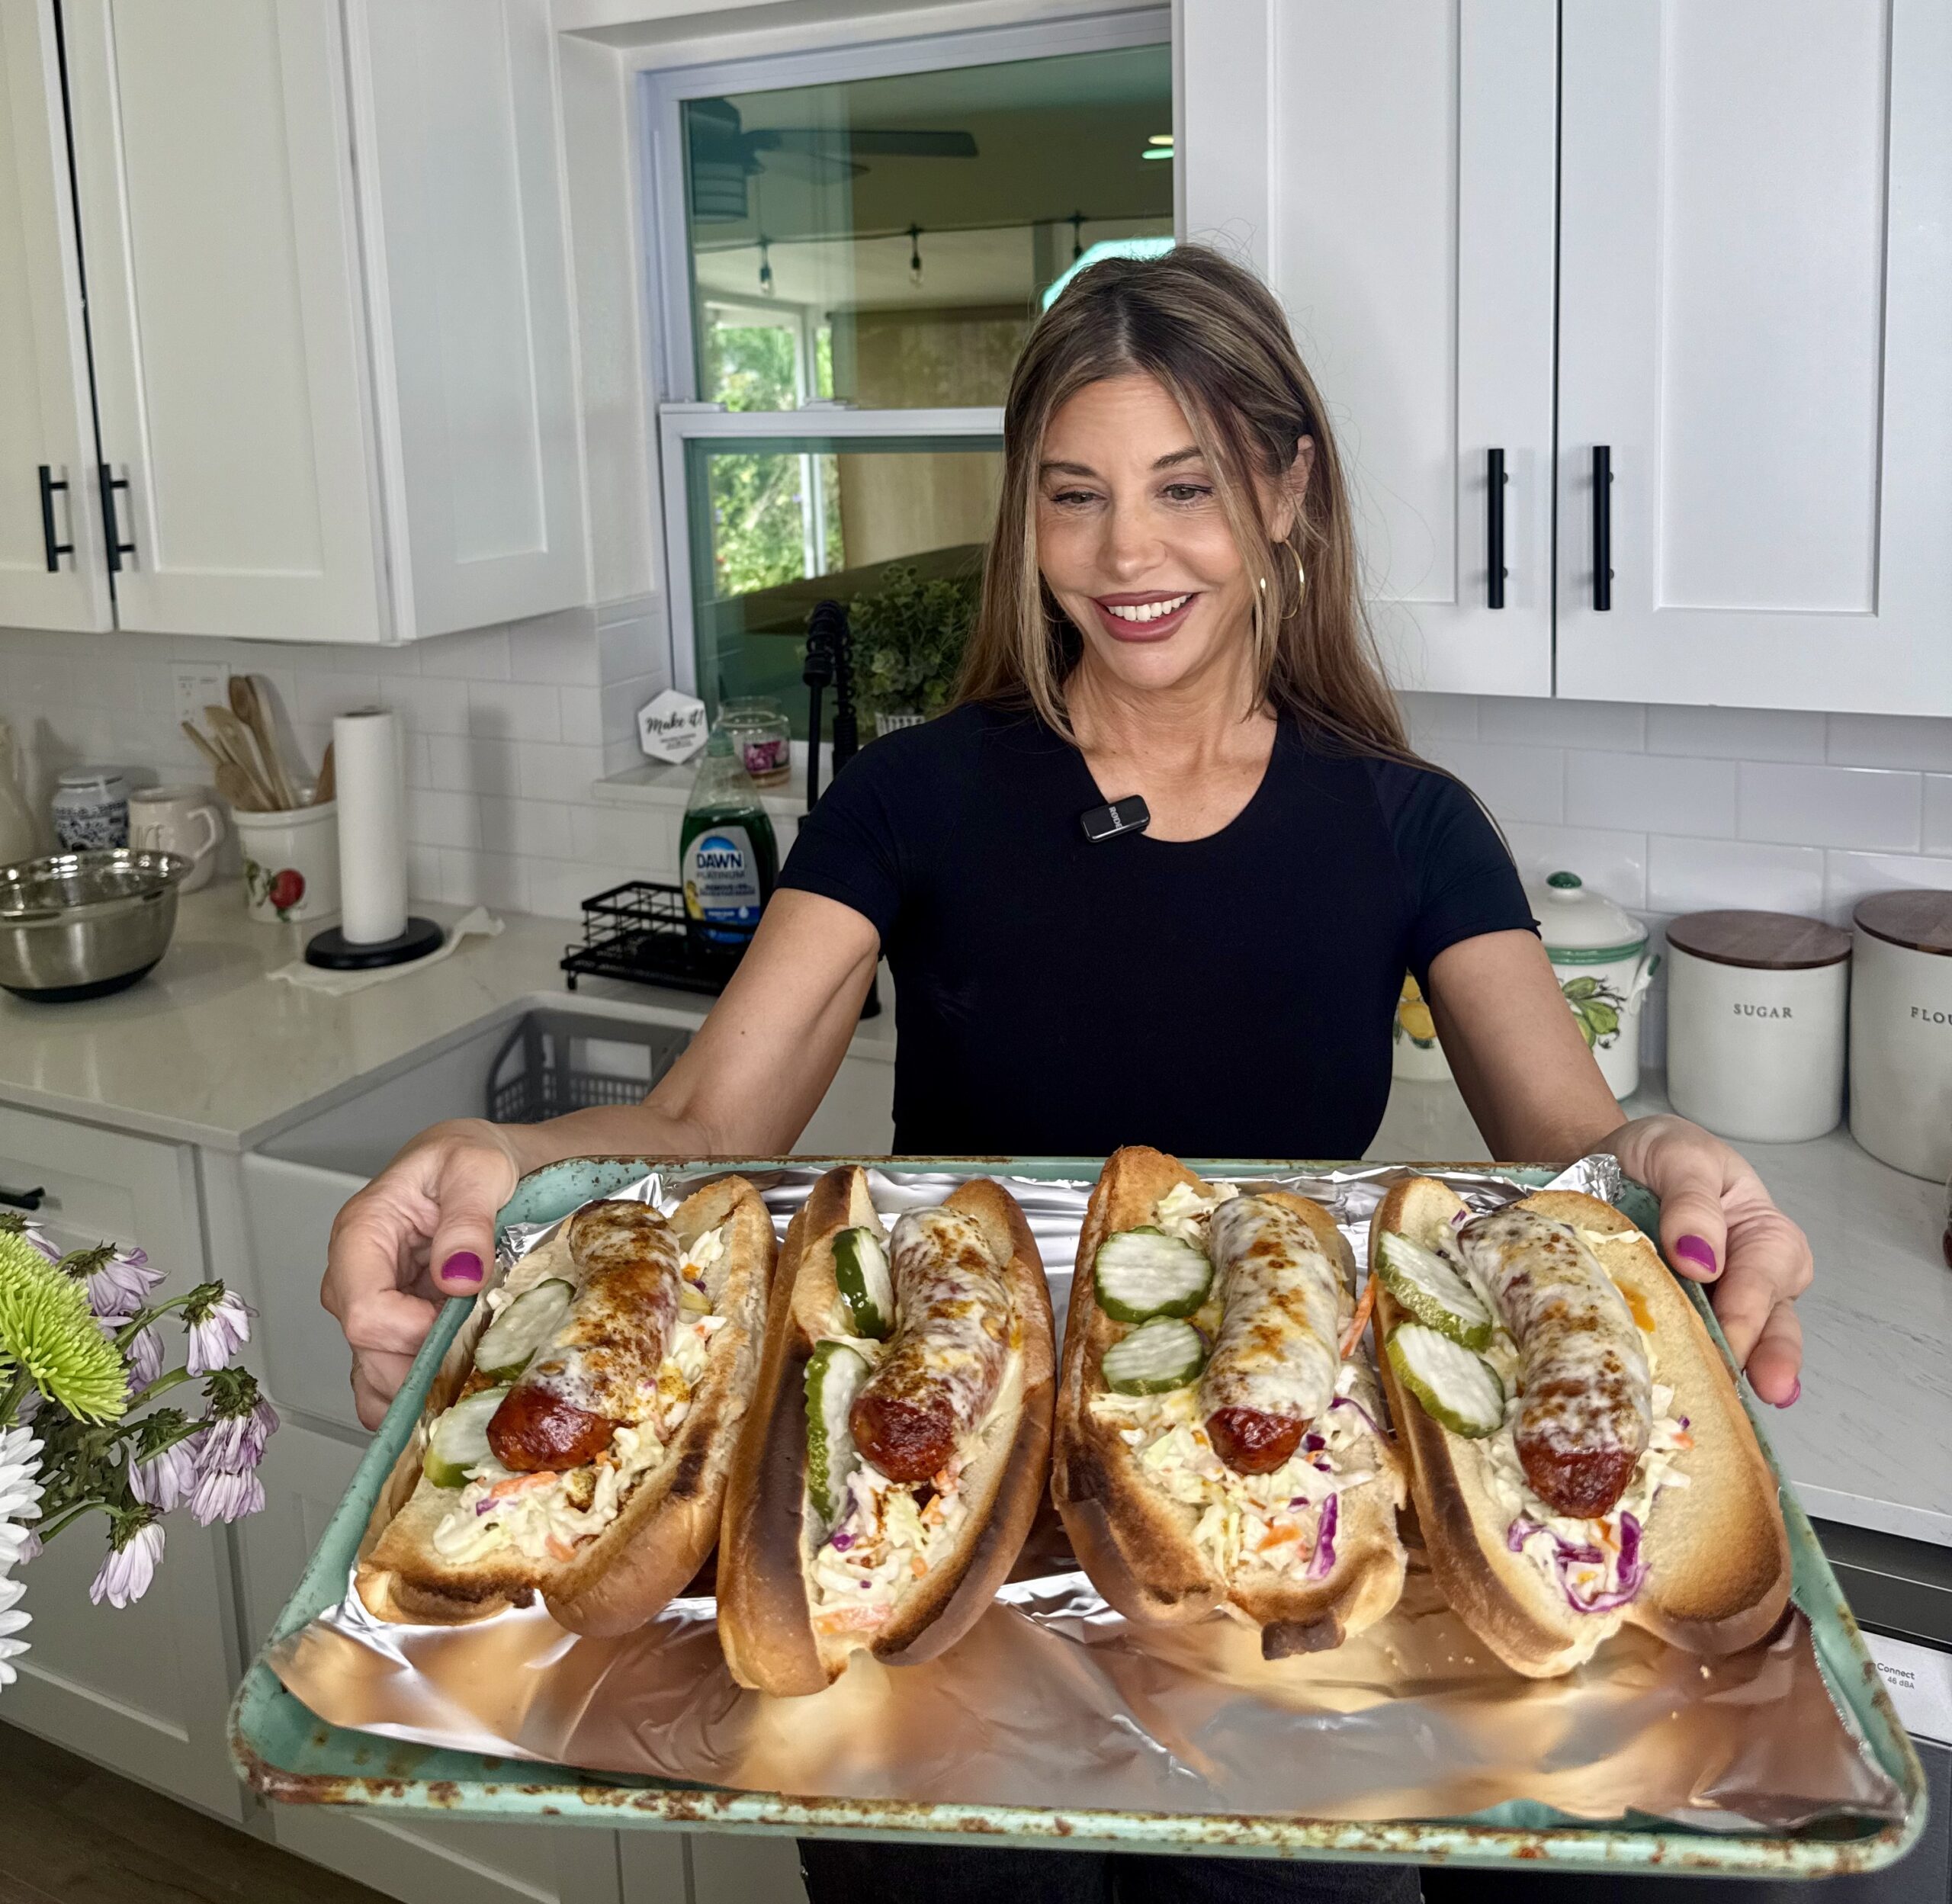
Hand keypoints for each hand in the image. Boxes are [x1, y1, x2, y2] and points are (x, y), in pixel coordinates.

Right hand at [322, 1119, 523, 1428]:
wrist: (476, 1164)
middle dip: (425, 1364)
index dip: (414, 1332)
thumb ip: (468, 1220)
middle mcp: (355, 1277)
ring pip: (374, 1377)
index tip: (463, 1323)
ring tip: (470, 1371)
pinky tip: (452, 1388)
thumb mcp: (477, 1169)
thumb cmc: (467, 1158)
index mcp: (362, 1233)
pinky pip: (386, 1381)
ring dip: (423, 1388)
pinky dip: (416, 1397)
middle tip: (480, 1352)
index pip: (364, 1310)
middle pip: (368, 1352)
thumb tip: (460, 1274)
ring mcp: (371, 1307)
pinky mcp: (391, 1328)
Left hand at [1602, 1113, 1810, 1405]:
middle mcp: (1750, 1280)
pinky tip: (1682, 1398)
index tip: (1729, 1327)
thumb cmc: (1656, 1156)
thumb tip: (1701, 1260)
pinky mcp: (1676, 1325)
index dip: (1748, 1303)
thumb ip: (1694, 1202)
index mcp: (1763, 1234)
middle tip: (1761, 1387)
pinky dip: (1687, 1375)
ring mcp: (1714, 1308)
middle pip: (1770, 1325)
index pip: (1765, 1274)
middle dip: (1767, 1359)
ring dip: (1730, 1378)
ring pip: (1738, 1350)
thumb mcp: (1679, 1156)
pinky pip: (1688, 1354)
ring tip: (1726, 1406)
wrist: (1599, 1160)